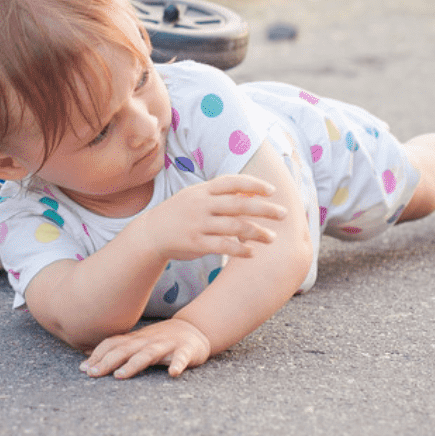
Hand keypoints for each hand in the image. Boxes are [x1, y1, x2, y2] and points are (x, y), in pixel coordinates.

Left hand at [80, 318, 211, 378]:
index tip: (83, 368)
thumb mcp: (138, 342)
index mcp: (136, 340)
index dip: (98, 355)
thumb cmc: (160, 340)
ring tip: (120, 375)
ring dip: (133, 364)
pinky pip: (182, 358)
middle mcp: (148, 341)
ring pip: (148, 354)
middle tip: (92, 374)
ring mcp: (167, 345)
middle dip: (107, 361)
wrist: (194, 330)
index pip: (113, 344)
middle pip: (125, 350)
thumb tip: (88, 358)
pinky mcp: (186, 351)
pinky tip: (173, 373)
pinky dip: (178, 365)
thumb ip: (117, 349)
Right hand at [140, 174, 286, 262]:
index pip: (232, 182)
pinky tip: (252, 253)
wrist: (151, 233)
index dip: (253, 185)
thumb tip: (251, 192)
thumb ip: (220, 194)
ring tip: (272, 238)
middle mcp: (201, 204)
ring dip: (257, 232)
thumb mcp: (196, 196)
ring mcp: (198, 224)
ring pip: (234, 227)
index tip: (272, 191)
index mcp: (203, 190)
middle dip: (264, 209)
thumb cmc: (181, 213)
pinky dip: (240, 250)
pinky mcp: (195, 243)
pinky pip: (223, 246)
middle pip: (239, 204)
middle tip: (283, 214)